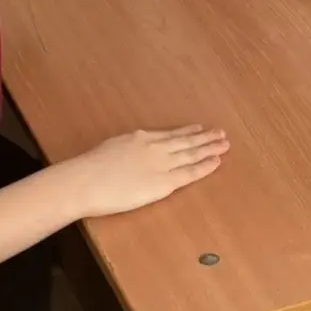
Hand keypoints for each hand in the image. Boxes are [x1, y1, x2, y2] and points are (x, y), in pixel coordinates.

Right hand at [67, 126, 228, 217]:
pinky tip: (216, 162)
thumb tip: (127, 155)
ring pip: (192, 153)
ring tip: (224, 143)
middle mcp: (155, 147)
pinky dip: (205, 166)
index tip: (199, 128)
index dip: (186, 132)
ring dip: (209, 148)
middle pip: (185, 141)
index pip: (169, 135)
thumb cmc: (89, 169)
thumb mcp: (110, 149)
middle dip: (204, 137)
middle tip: (220, 133)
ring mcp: (161, 164)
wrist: (86, 181)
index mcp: (140, 138)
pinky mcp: (164, 182)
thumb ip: (124, 150)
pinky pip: (189, 173)